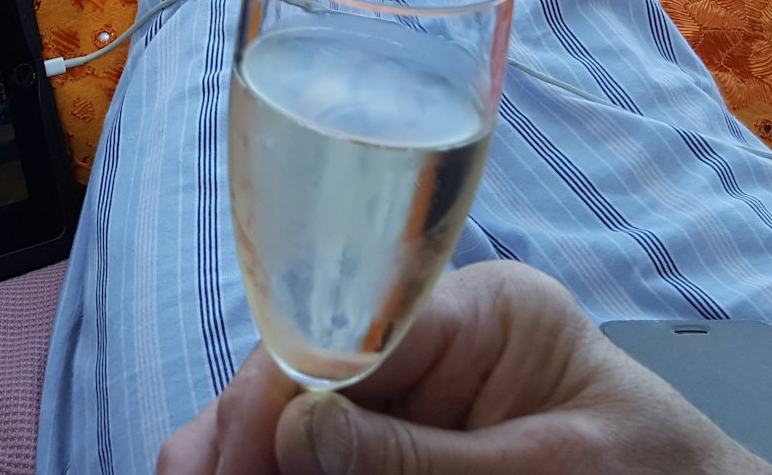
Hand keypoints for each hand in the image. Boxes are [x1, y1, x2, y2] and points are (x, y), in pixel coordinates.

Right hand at [157, 261, 771, 474]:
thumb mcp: (547, 473)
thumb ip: (420, 458)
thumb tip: (294, 429)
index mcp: (485, 313)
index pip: (347, 330)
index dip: (271, 394)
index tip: (231, 457)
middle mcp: (436, 340)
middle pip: (300, 374)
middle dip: (241, 434)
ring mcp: (417, 393)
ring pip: (293, 418)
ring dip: (241, 453)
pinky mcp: (406, 441)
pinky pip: (324, 452)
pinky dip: (273, 466)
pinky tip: (225, 473)